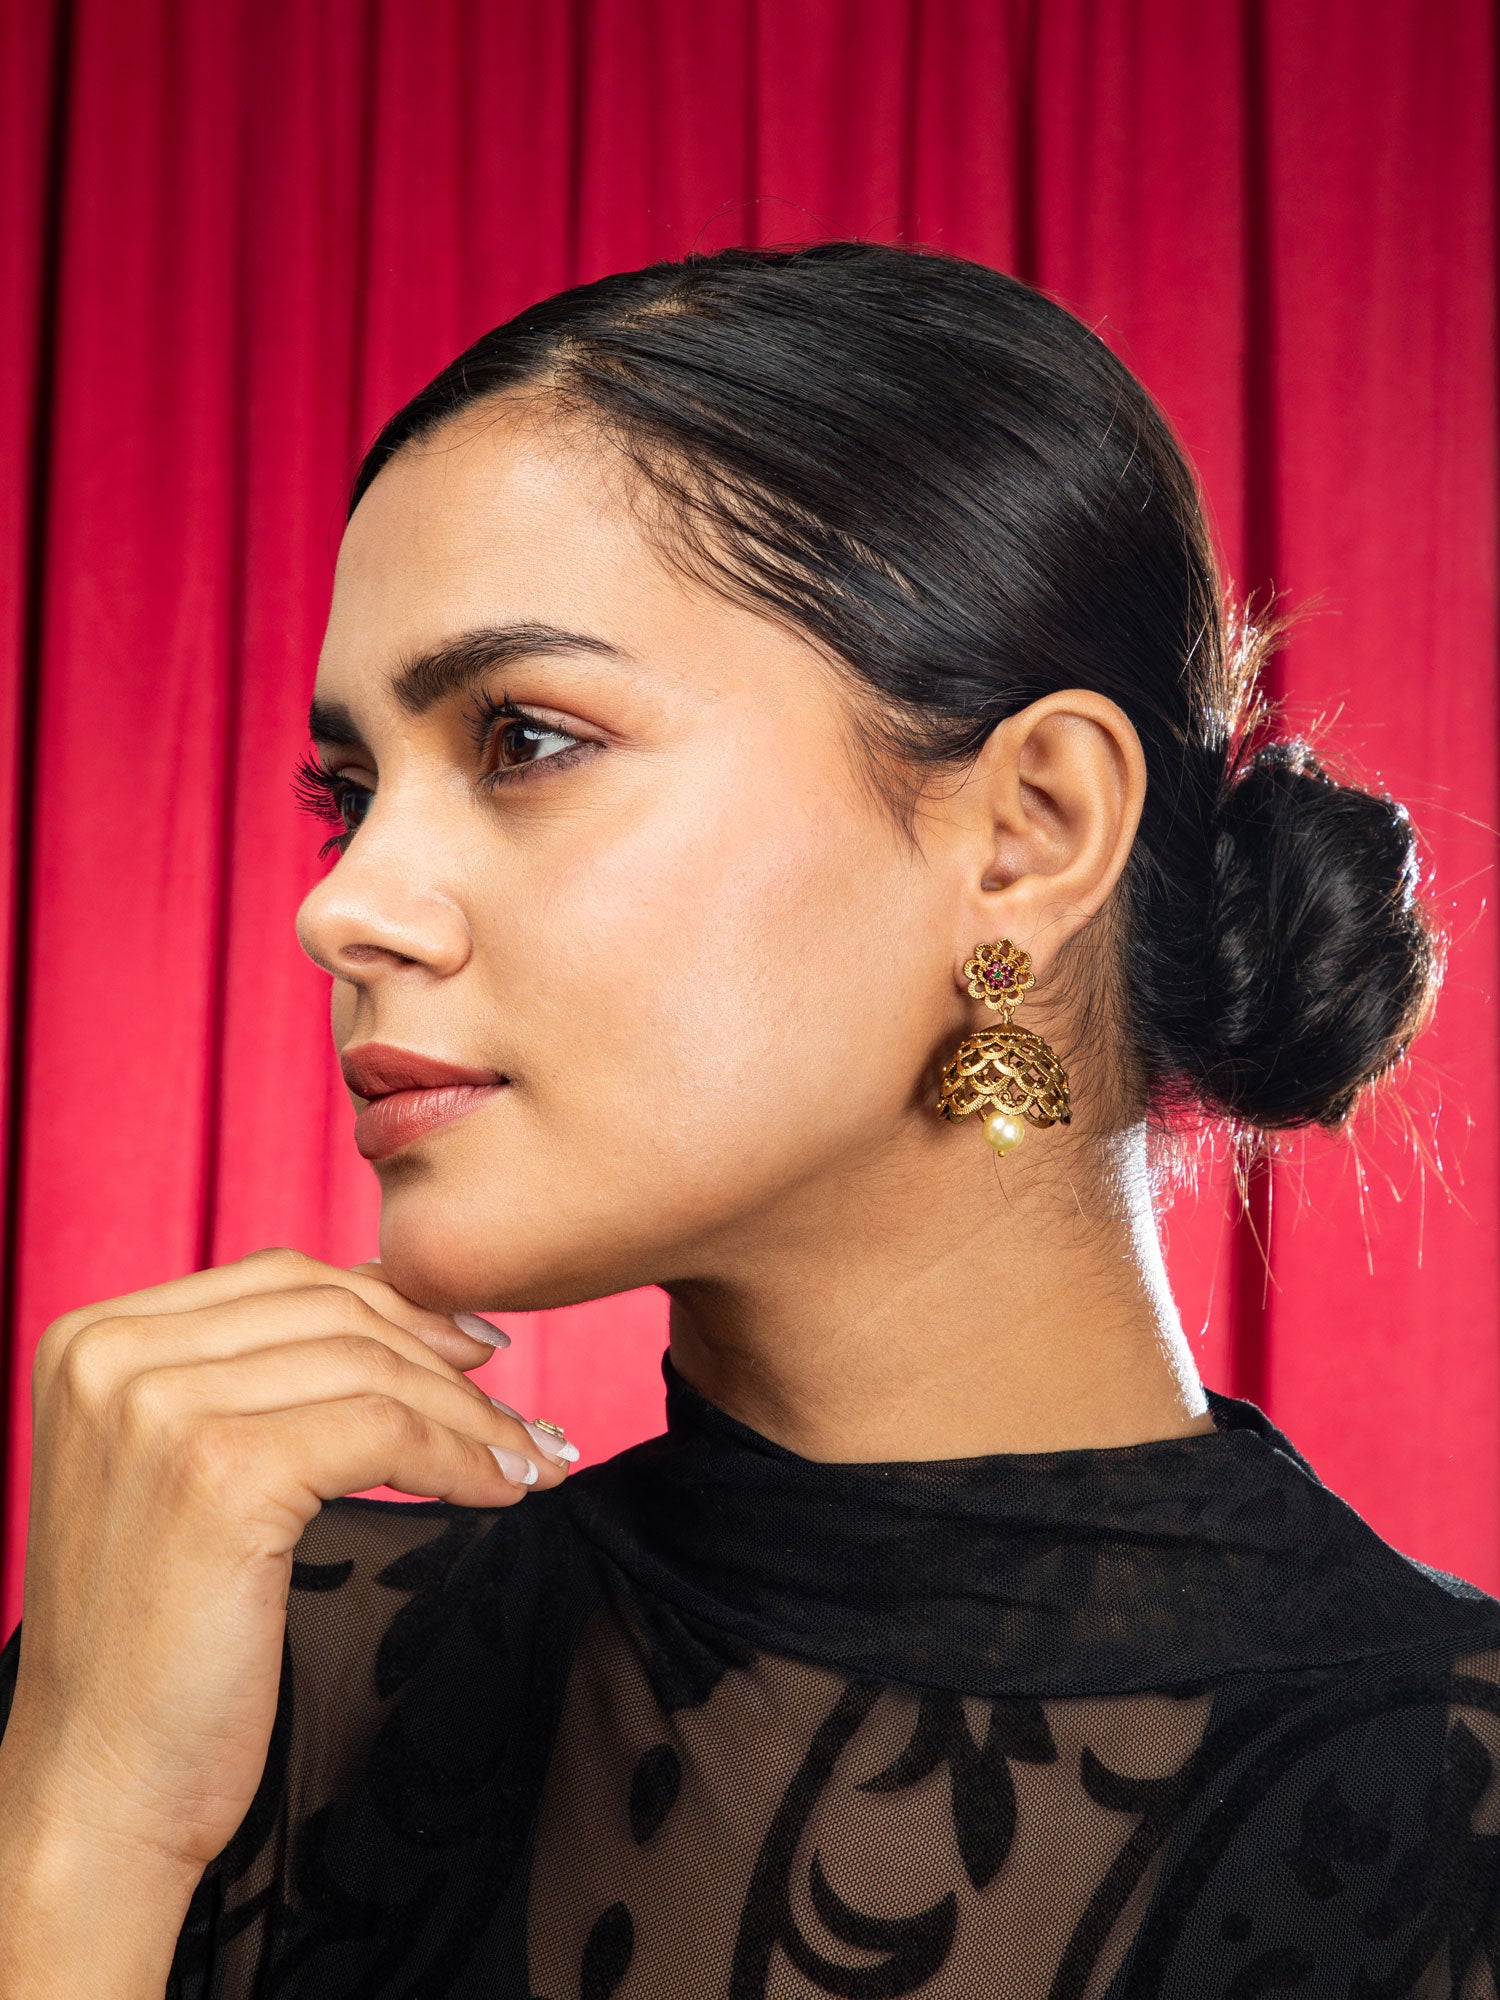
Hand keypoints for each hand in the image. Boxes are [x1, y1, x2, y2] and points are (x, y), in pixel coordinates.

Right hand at [0, 1247, 572, 1888]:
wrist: (98, 1788)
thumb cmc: (156, 1641)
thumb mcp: (179, 1472)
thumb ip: (246, 1379)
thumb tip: (397, 1305)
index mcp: (91, 1341)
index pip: (282, 1280)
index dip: (395, 1305)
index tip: (475, 1346)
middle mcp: (111, 1356)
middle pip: (333, 1315)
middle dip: (444, 1357)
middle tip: (517, 1406)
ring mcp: (158, 1410)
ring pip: (371, 1372)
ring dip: (470, 1416)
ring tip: (527, 1456)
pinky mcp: (221, 1475)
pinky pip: (385, 1435)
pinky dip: (461, 1458)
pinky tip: (501, 1491)